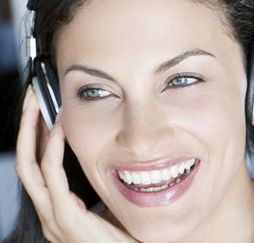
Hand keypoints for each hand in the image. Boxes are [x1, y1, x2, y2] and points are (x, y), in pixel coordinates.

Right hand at [16, 87, 137, 242]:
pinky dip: (52, 148)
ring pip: (29, 167)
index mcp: (60, 210)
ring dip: (30, 131)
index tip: (43, 113)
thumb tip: (109, 164)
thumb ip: (99, 190)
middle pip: (25, 163)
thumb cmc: (127, 238)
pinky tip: (57, 129)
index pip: (38, 169)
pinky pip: (52, 176)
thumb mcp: (108, 208)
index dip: (35, 139)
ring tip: (35, 104)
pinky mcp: (66, 219)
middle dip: (25, 128)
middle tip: (30, 98)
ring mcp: (55, 218)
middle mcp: (50, 214)